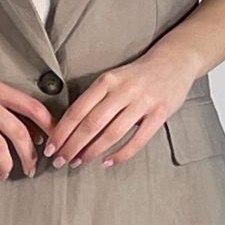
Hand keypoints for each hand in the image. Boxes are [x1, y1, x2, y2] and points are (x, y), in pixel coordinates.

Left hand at [42, 43, 198, 168]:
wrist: (173, 62)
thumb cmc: (136, 75)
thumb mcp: (112, 79)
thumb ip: (95, 99)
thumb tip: (69, 127)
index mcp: (106, 81)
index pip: (78, 110)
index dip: (62, 131)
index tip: (51, 147)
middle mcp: (122, 90)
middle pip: (91, 124)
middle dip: (72, 145)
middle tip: (60, 161)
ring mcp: (142, 102)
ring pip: (112, 133)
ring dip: (93, 151)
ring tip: (80, 162)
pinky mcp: (159, 114)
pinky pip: (138, 139)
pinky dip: (121, 154)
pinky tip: (108, 162)